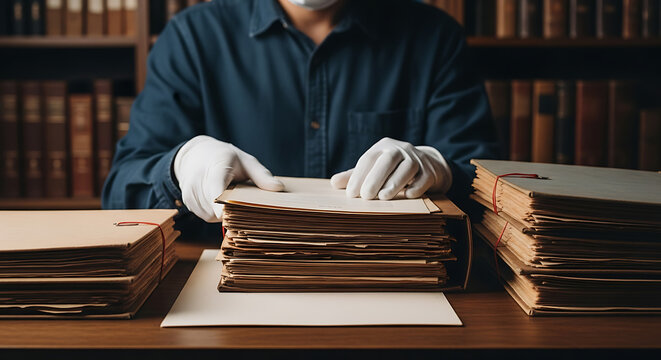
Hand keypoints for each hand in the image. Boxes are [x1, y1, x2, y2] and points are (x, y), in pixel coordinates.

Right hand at [174, 135, 283, 221]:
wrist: (197, 154)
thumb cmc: (226, 158)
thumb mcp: (246, 161)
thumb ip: (261, 176)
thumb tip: (279, 188)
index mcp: (216, 166)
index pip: (215, 188)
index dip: (219, 204)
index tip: (225, 216)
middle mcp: (198, 179)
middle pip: (214, 206)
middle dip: (231, 211)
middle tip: (245, 207)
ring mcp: (190, 191)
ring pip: (210, 215)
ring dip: (223, 214)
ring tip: (230, 199)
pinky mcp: (187, 201)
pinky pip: (204, 216)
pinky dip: (214, 213)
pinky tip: (220, 203)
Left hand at [330, 137, 451, 199]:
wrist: (428, 165)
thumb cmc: (393, 169)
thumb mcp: (374, 169)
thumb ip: (355, 176)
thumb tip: (333, 183)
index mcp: (383, 147)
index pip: (368, 159)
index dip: (359, 176)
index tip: (351, 194)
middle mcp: (400, 149)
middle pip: (388, 160)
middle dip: (376, 178)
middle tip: (366, 196)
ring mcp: (417, 159)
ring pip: (407, 167)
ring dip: (395, 182)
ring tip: (384, 197)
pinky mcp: (430, 171)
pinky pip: (424, 178)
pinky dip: (416, 187)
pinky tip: (408, 196)